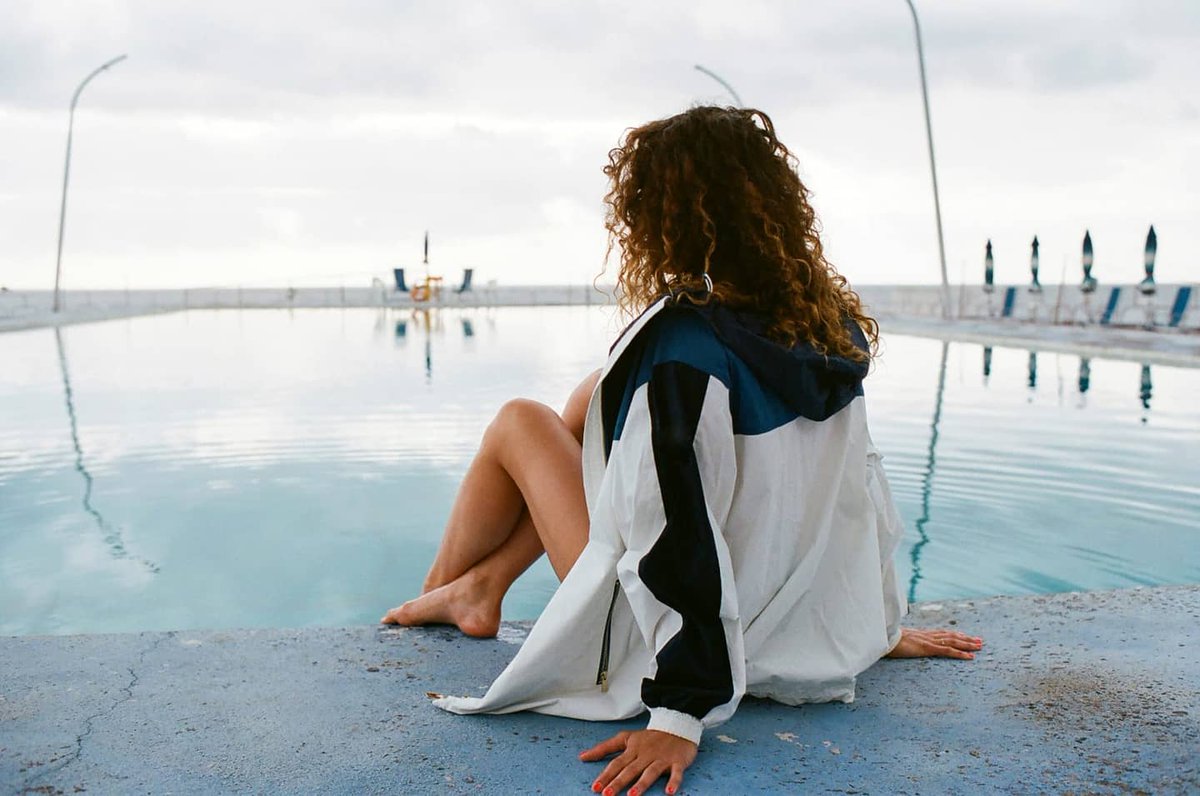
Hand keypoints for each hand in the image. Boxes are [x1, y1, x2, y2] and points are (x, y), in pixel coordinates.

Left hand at [579, 729, 696, 795]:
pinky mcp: (677, 761)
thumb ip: (604, 748)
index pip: (616, 763)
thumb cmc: (649, 737)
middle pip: (630, 769)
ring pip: (650, 772)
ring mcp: (662, 758)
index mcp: (633, 749)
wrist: (677, 726)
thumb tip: (582, 756)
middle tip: (607, 794)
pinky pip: (676, 773)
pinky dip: (674, 781)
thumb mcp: (626, 738)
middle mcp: (646, 754)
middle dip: (618, 782)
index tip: (595, 788)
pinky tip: (669, 791)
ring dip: (641, 783)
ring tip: (632, 795)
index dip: (606, 775)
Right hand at [885, 627, 982, 659]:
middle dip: (966, 638)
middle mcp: (927, 635)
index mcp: (921, 634)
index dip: (954, 634)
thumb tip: (900, 644)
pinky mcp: (927, 648)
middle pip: (951, 635)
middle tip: (979, 640)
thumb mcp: (896, 640)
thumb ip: (902, 641)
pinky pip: (947, 651)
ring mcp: (928, 641)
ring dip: (967, 644)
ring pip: (953, 641)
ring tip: (979, 646)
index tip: (964, 635)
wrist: (881, 637)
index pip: (941, 633)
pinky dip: (960, 653)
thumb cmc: (886, 639)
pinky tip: (970, 657)